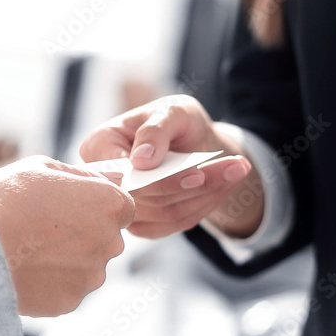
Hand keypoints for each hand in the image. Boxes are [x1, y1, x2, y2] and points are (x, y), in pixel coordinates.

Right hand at [0, 155, 134, 316]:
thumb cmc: (4, 200)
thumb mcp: (41, 167)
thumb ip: (81, 174)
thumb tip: (104, 178)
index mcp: (108, 204)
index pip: (122, 206)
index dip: (97, 204)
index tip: (72, 205)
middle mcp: (109, 243)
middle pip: (106, 238)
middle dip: (83, 232)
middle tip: (44, 225)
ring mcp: (90, 276)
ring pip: (87, 265)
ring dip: (67, 258)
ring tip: (30, 248)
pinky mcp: (70, 302)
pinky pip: (67, 288)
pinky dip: (52, 281)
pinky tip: (27, 268)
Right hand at [79, 94, 262, 239]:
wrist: (190, 143)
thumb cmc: (175, 120)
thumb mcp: (172, 111)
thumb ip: (155, 130)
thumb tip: (140, 160)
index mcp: (98, 147)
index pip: (120, 173)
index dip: (156, 178)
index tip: (198, 172)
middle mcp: (104, 182)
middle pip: (146, 197)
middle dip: (192, 185)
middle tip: (236, 167)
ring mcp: (122, 206)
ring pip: (164, 213)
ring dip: (206, 194)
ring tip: (238, 170)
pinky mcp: (142, 224)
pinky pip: (174, 224)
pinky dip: (203, 205)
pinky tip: (224, 184)